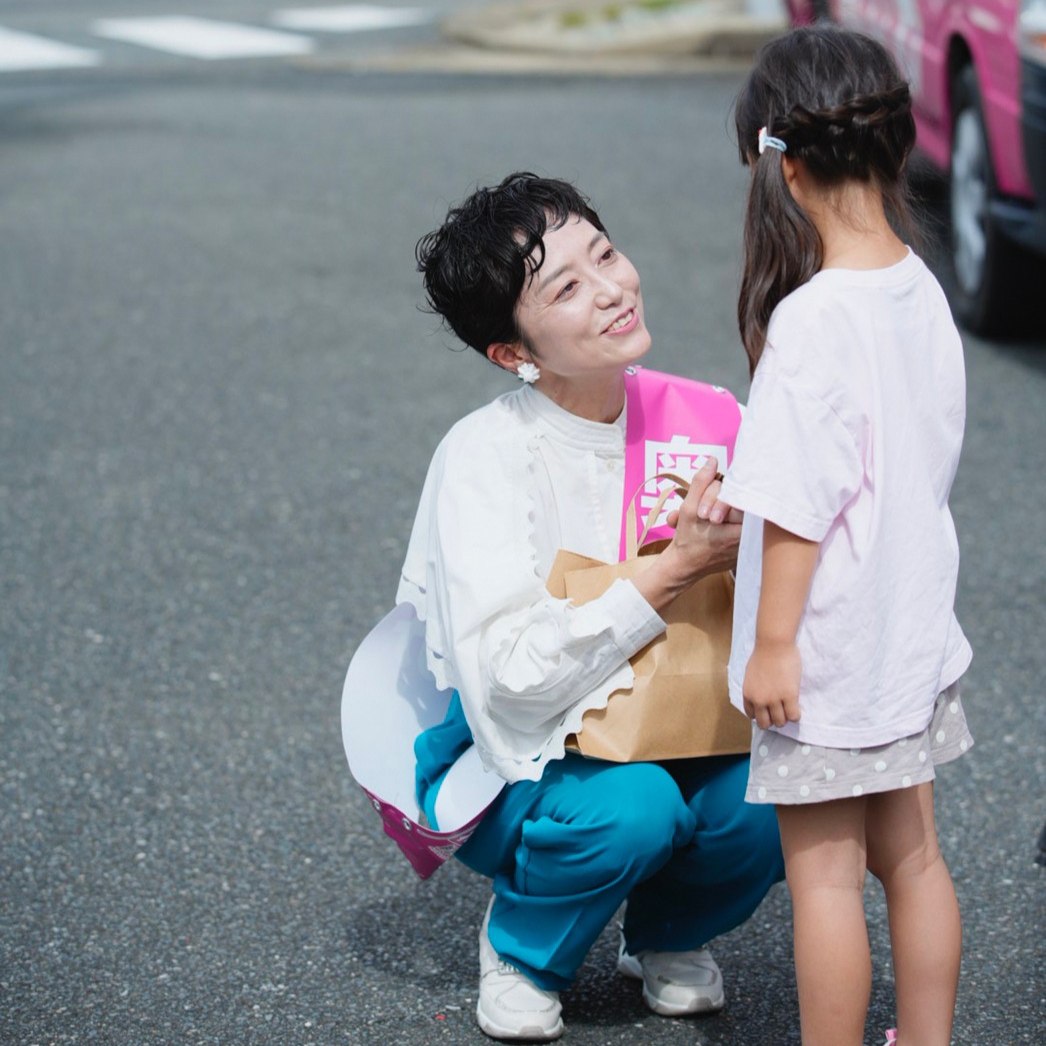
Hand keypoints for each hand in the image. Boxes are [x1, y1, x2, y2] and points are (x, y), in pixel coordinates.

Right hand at [633, 458, 740, 612]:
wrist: (684, 568)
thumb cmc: (687, 541)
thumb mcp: (689, 510)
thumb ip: (701, 483)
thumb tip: (713, 460)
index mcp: (742, 529)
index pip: (738, 497)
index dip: (717, 497)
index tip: (703, 510)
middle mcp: (750, 535)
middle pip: (736, 503)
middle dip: (713, 503)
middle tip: (700, 514)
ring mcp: (748, 539)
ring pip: (735, 511)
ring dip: (714, 509)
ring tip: (700, 520)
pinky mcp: (744, 543)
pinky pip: (736, 521)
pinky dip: (722, 519)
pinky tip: (709, 526)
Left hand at [742, 640, 801, 728]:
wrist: (773, 644)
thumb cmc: (763, 655)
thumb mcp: (751, 675)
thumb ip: (754, 688)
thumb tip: (760, 698)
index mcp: (748, 694)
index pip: (752, 716)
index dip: (761, 715)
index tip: (768, 711)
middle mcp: (759, 700)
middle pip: (765, 723)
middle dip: (772, 720)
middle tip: (779, 711)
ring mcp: (774, 699)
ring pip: (780, 722)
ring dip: (785, 718)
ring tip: (788, 708)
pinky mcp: (789, 696)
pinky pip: (794, 716)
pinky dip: (795, 715)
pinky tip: (796, 706)